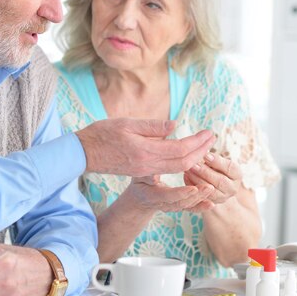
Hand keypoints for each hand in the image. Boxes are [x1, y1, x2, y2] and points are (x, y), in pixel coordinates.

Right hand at [76, 119, 214, 176]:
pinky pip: (168, 170)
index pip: (180, 149)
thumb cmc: (102, 134)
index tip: (209, 132)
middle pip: (183, 163)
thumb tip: (175, 126)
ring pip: (177, 169)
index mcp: (145, 151)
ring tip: (204, 146)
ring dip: (194, 158)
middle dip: (201, 151)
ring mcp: (144, 171)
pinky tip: (186, 154)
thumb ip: (152, 126)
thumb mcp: (127, 123)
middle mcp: (147, 165)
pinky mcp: (141, 172)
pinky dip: (182, 163)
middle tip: (212, 138)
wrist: (83, 154)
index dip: (197, 142)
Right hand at [127, 175, 215, 212]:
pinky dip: (201, 207)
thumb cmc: (139, 182)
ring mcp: (172, 207)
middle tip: (209, 187)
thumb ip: (147, 175)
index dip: (181, 193)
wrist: (140, 198)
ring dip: (201, 199)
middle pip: (182, 202)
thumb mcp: (138, 176)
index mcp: (153, 196)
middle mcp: (163, 204)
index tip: (193, 188)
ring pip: (188, 205)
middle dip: (196, 195)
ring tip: (211, 189)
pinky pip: (190, 209)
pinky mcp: (178, 206)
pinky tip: (212, 204)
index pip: (168, 196)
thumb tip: (154, 173)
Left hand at [184, 152, 242, 203]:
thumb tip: (202, 153)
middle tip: (193, 164)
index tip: (205, 155)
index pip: (229, 168)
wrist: (216, 185)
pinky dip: (193, 187)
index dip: (217, 162)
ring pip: (210, 191)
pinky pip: (201, 197)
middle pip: (220, 181)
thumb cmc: (216, 168)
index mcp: (237, 175)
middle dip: (205, 172)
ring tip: (187, 170)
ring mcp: (222, 198)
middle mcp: (232, 188)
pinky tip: (186, 177)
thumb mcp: (218, 161)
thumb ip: (213, 159)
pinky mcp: (211, 204)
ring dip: (197, 180)